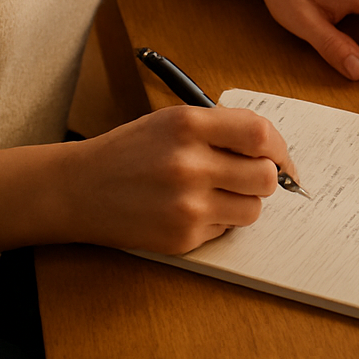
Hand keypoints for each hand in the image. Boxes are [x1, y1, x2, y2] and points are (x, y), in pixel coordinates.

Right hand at [0, 104, 295, 254]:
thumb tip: (274, 150)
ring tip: (216, 193)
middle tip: (247, 176)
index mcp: (188, 125)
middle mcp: (189, 164)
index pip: (261, 134)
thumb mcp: (173, 121)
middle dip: (264, 177)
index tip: (279, 156)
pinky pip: (225, 230)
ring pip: (253, 209)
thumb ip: (222, 128)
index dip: (279, 147)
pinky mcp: (182, 237)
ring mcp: (186, 205)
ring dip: (243, 202)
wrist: (78, 189)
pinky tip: (188, 209)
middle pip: (266, 177)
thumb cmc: (130, 151)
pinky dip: (217, 220)